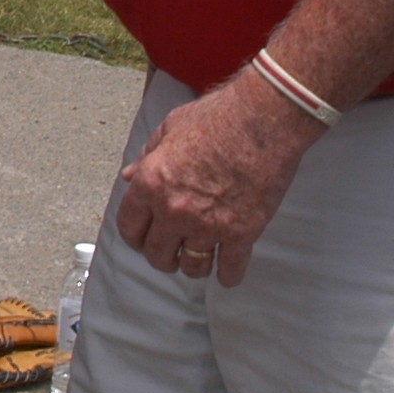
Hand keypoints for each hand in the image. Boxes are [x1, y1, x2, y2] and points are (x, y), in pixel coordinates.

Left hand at [113, 77, 318, 286]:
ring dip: (193, 265)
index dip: (134, 236)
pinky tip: (227, 272)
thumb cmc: (217, 117)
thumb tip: (130, 176)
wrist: (264, 120)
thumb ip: (147, 156)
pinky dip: (228, 275)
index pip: (129, 227)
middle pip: (157, 254)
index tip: (142, 238)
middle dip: (161, 256)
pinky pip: (230, 270)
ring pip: (192, 266)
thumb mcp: (170, 129)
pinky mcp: (241, 234)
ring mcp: (208, 225)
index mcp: (152, 183)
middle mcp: (175, 210)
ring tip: (198, 258)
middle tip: (170, 251)